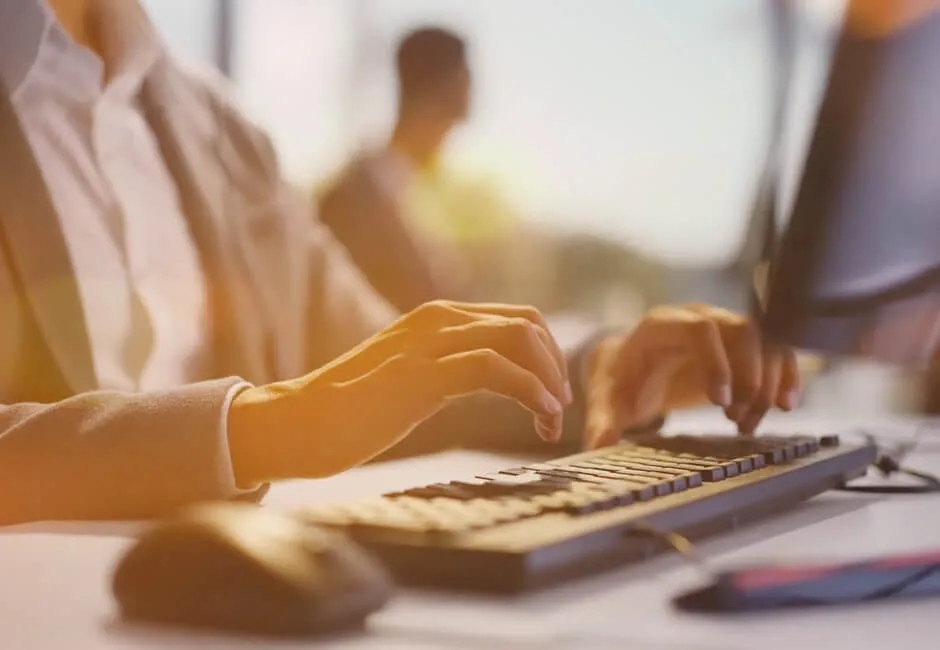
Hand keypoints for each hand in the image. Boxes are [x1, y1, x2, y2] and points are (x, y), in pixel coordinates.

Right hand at [228, 300, 571, 484]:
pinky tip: (538, 415)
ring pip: (518, 337)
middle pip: (528, 322)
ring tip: (551, 418)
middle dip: (554, 365)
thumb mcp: (410, 377)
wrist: (297, 424)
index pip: (516, 318)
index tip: (551, 397)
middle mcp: (437, 318)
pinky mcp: (420, 374)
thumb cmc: (350, 411)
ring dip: (547, 378)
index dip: (546, 355)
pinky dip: (529, 389)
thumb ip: (446, 367)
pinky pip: (494, 367)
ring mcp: (428, 342)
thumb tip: (484, 380)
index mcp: (436, 317)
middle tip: (556, 410)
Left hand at [584, 304, 800, 448]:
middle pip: (742, 330)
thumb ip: (603, 420)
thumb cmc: (620, 381)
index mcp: (662, 326)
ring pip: (764, 340)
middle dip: (750, 375)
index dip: (717, 361)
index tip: (721, 401)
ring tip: (749, 423)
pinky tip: (784, 406)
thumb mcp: (607, 399)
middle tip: (739, 417)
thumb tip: (597, 444)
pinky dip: (784, 376)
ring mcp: (723, 328)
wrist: (631, 369)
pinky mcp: (741, 345)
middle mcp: (698, 318)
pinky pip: (774, 350)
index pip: (700, 329)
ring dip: (768, 383)